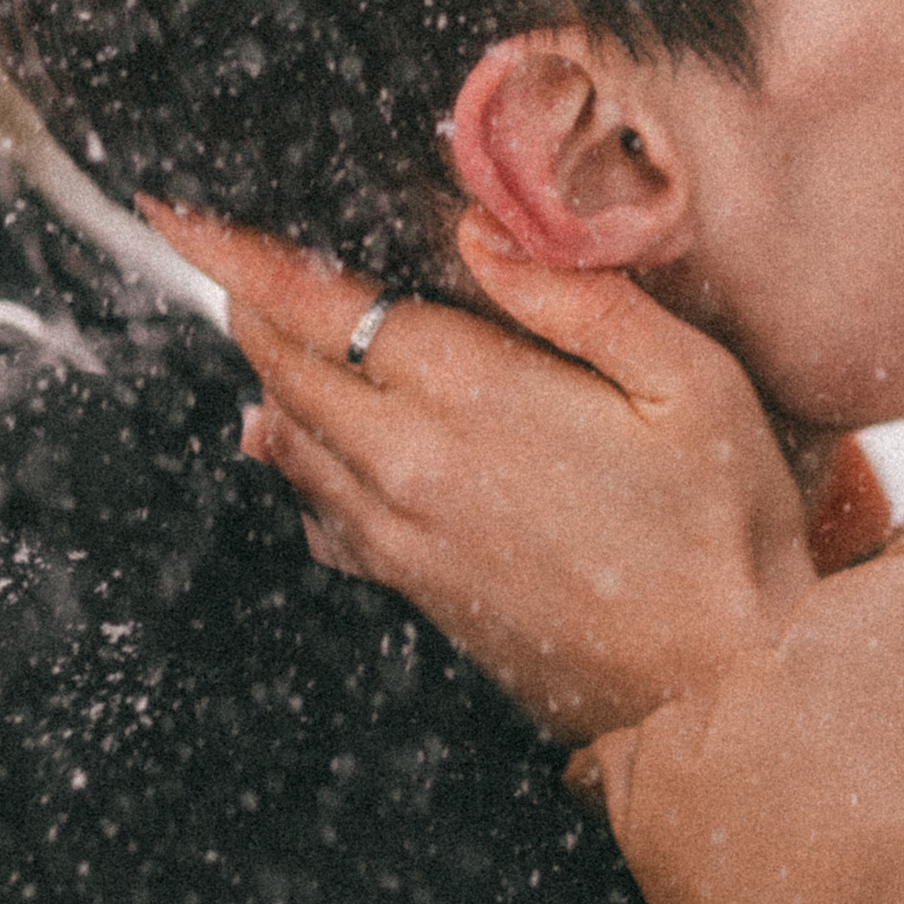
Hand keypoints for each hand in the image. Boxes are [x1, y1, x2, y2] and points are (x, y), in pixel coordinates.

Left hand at [140, 203, 815, 741]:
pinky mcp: (415, 589)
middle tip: (227, 248)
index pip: (321, 305)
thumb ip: (582, 299)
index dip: (239, 252)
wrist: (716, 692)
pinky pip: (317, 511)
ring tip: (262, 322)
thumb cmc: (723, 530)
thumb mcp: (691, 384)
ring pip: (290, 438)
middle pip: (285, 366)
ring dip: (268, 373)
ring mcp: (405, 536)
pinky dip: (291, 459)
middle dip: (250, 299)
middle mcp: (412, 467)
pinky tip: (294, 441)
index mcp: (474, 399)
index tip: (180, 210)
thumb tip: (482, 232)